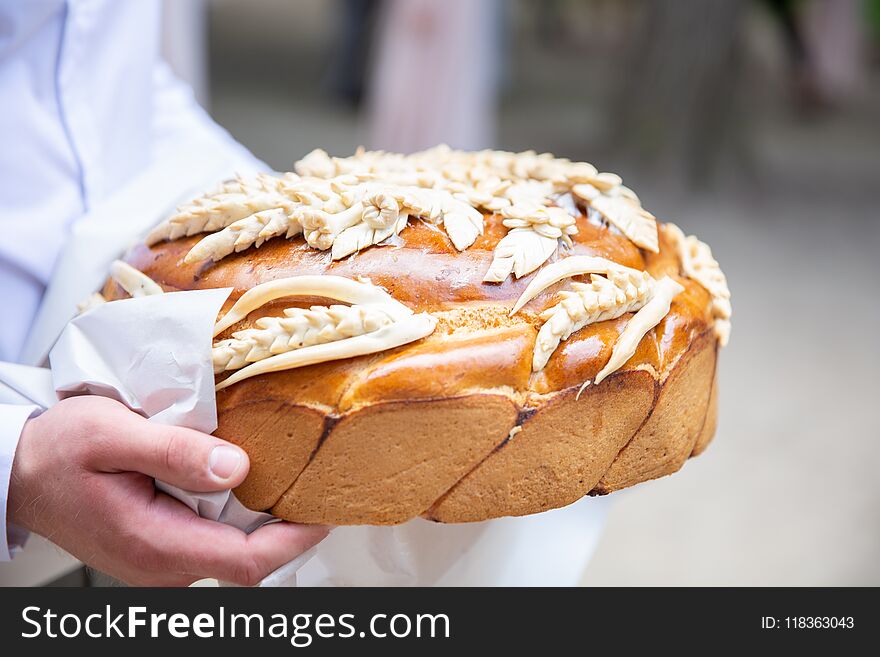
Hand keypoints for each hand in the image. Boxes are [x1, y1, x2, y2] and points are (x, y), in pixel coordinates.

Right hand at [8, 396, 327, 585]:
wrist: (21, 470)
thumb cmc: (59, 451)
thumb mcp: (113, 434)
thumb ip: (175, 453)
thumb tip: (237, 468)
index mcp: (153, 543)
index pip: (245, 562)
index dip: (293, 541)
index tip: (323, 512)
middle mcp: (160, 564)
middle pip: (246, 560)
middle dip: (286, 529)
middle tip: (314, 484)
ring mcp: (159, 562)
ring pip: (232, 553)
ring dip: (263, 523)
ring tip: (289, 480)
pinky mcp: (159, 549)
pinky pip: (213, 542)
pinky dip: (238, 519)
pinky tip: (247, 485)